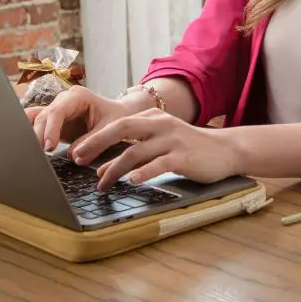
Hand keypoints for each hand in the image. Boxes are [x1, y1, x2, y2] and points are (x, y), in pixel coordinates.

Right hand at [24, 85, 143, 151]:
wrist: (120, 114)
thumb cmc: (117, 117)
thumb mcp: (110, 129)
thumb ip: (93, 141)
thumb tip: (74, 156)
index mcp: (78, 96)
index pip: (57, 111)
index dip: (50, 129)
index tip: (49, 147)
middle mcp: (64, 99)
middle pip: (44, 116)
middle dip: (38, 135)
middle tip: (38, 155)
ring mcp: (57, 109)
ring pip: (37, 119)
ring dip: (32, 135)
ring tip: (32, 153)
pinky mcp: (54, 120)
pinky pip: (37, 123)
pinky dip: (31, 132)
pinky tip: (27, 145)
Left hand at [67, 109, 240, 191]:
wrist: (225, 150)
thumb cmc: (189, 148)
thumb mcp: (162, 141)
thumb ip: (136, 150)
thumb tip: (103, 169)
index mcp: (153, 118)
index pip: (117, 124)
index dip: (94, 138)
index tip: (76, 152)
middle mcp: (161, 124)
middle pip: (121, 130)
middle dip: (96, 144)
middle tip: (77, 159)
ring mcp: (172, 139)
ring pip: (135, 152)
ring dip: (114, 169)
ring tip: (101, 184)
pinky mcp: (183, 156)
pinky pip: (158, 164)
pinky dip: (143, 173)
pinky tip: (131, 181)